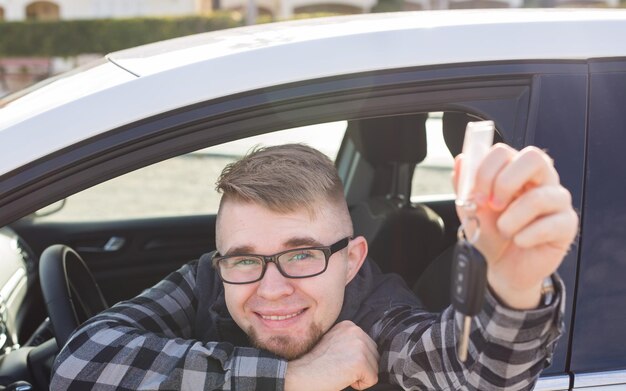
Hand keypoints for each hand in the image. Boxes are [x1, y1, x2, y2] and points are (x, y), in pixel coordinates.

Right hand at [285, 321, 378, 390]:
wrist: (300, 373)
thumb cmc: (315, 363)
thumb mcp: (334, 343)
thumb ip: (350, 342)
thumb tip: (367, 352)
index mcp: (349, 325)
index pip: (369, 347)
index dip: (355, 360)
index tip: (337, 360)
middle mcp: (356, 331)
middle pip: (375, 357)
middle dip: (360, 367)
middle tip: (338, 368)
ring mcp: (359, 345)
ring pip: (375, 369)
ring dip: (359, 376)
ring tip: (339, 371)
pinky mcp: (360, 362)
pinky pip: (372, 380)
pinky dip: (359, 385)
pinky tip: (341, 378)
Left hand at [455, 144, 577, 308]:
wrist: (502, 266)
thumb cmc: (490, 232)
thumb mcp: (470, 209)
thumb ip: (465, 184)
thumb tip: (462, 160)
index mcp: (515, 169)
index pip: (504, 152)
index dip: (486, 171)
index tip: (477, 196)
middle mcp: (541, 179)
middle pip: (535, 157)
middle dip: (505, 183)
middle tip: (492, 206)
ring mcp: (557, 199)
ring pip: (539, 197)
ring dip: (511, 220)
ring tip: (505, 231)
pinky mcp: (567, 223)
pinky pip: (549, 225)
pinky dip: (525, 237)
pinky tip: (520, 242)